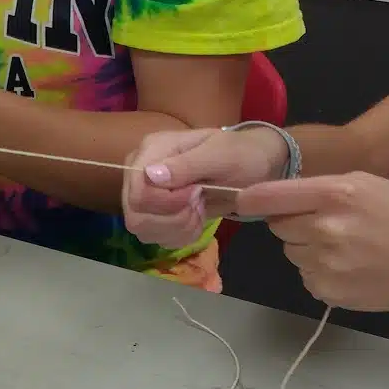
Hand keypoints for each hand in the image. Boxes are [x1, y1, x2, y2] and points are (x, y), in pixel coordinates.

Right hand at [121, 127, 288, 246]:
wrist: (253, 168)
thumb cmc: (240, 154)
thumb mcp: (221, 155)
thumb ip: (187, 165)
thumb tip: (150, 175)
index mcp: (151, 150)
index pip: (137, 191)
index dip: (166, 202)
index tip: (197, 193)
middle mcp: (140, 173)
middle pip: (135, 215)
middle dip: (173, 218)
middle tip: (200, 203)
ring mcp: (145, 195)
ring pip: (143, 230)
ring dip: (178, 228)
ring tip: (200, 211)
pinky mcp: (152, 214)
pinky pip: (155, 238)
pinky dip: (180, 235)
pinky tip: (195, 220)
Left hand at [237, 172, 388, 311]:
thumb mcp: (368, 186)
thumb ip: (321, 188)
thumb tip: (275, 198)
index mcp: (336, 195)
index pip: (269, 197)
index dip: (252, 200)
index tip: (242, 201)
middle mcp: (324, 229)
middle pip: (278, 226)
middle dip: (294, 224)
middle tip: (326, 225)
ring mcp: (323, 263)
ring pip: (291, 252)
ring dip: (307, 249)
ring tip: (344, 248)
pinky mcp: (324, 290)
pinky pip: (305, 276)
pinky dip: (320, 272)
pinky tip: (349, 267)